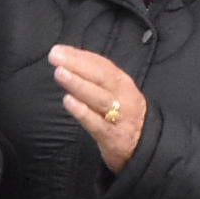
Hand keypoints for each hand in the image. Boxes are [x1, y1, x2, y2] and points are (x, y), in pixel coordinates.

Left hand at [50, 44, 146, 169]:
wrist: (144, 148)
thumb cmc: (123, 117)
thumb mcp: (115, 94)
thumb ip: (95, 79)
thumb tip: (68, 61)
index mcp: (122, 83)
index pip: (101, 65)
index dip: (80, 56)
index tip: (59, 49)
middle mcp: (123, 96)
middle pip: (101, 77)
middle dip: (77, 64)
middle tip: (56, 56)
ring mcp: (119, 116)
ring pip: (99, 97)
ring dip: (78, 84)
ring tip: (60, 73)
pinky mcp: (112, 136)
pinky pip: (96, 123)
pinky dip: (82, 112)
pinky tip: (68, 101)